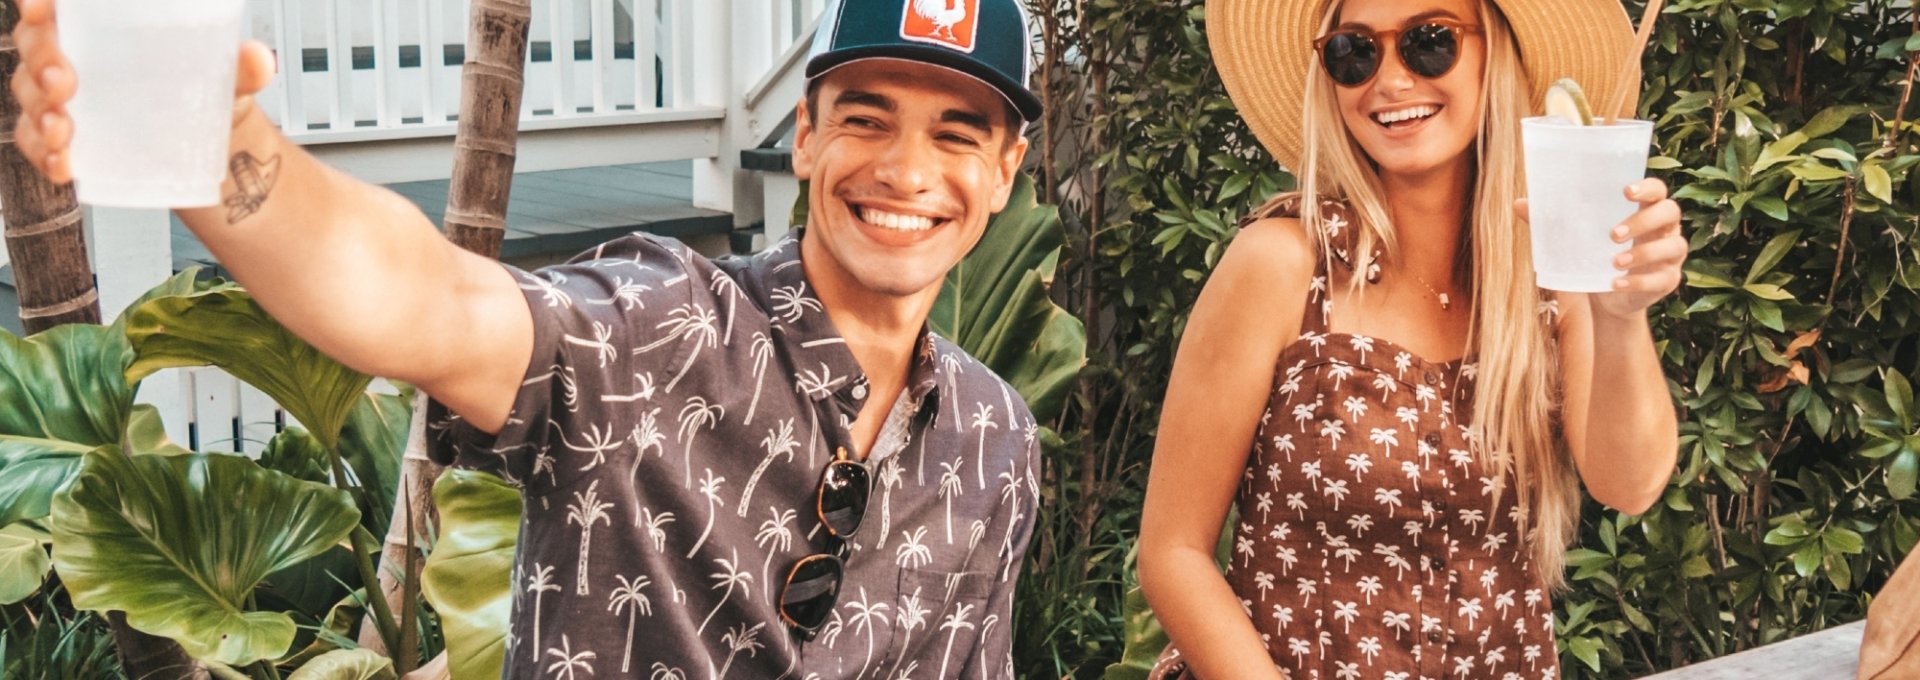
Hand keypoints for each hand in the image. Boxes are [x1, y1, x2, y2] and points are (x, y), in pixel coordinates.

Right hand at [10, 0, 278, 183]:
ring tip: (65, 131)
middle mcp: (74, 52)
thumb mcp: (225, 77)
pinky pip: (36, 142)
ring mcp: (62, 95)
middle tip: (64, 84)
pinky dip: (44, 155)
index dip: (38, 3)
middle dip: (42, 62)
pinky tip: (64, 166)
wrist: (207, 144)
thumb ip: (241, 68)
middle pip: (36, 45)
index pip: (58, 4)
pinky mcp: (63, 135)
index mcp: (104, 22)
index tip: (41, 11)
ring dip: (40, 114)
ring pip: (30, 94)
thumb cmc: (202, 90)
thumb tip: (260, 60)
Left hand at [1515, 178, 1686, 319]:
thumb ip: (1552, 221)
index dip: (1647, 187)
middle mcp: (1665, 229)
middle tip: (1612, 234)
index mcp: (1645, 209)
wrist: (1606, 297)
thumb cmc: (1594, 254)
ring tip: (1614, 261)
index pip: (1658, 190)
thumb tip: (1519, 203)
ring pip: (1673, 246)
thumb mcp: (1575, 237)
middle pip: (1670, 213)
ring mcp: (1670, 255)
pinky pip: (1660, 279)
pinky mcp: (1667, 280)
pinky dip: (1638, 281)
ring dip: (1643, 253)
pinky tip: (1617, 283)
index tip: (1626, 191)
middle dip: (1643, 221)